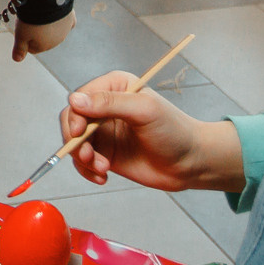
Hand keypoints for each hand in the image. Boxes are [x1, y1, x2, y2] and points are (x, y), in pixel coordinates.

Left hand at [12, 11, 73, 62]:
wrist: (46, 1)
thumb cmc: (31, 19)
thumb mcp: (21, 34)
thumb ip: (19, 48)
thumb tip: (17, 60)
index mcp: (44, 46)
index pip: (32, 47)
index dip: (25, 38)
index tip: (23, 28)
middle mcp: (57, 41)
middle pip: (44, 39)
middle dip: (37, 32)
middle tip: (31, 20)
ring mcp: (65, 30)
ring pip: (55, 30)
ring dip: (48, 25)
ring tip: (41, 13)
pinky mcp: (71, 19)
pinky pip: (67, 22)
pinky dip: (61, 19)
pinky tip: (57, 14)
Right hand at [60, 70, 243, 191]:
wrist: (191, 163)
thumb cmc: (174, 131)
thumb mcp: (144, 111)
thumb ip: (110, 104)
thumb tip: (75, 101)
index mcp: (114, 87)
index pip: (81, 98)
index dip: (75, 116)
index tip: (81, 133)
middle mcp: (105, 108)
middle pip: (72, 120)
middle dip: (76, 141)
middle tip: (88, 157)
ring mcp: (104, 132)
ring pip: (75, 143)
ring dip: (83, 158)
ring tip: (102, 169)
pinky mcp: (106, 153)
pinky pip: (83, 161)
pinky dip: (87, 171)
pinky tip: (102, 176)